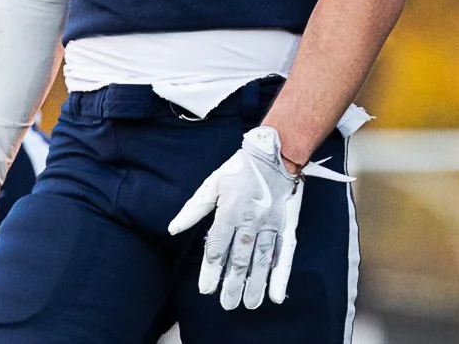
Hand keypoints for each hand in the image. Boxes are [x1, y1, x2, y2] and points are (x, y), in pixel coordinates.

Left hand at [168, 126, 304, 310]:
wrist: (276, 154)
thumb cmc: (240, 169)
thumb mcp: (212, 184)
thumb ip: (193, 209)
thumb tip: (172, 229)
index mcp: (230, 212)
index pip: (218, 248)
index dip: (211, 271)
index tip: (207, 289)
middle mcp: (251, 221)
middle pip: (240, 259)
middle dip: (233, 284)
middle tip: (227, 304)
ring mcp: (270, 224)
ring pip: (262, 260)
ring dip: (255, 284)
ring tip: (248, 303)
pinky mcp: (286, 225)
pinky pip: (283, 254)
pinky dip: (281, 275)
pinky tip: (277, 294)